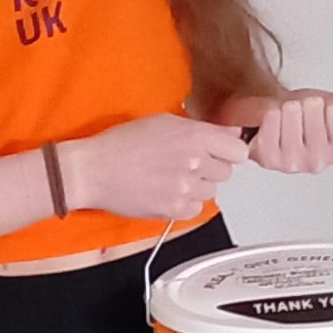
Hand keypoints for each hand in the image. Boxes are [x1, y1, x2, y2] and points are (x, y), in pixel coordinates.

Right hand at [62, 113, 250, 220]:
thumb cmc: (121, 144)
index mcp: (195, 136)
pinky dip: (185, 203)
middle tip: (187, 164)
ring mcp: (185, 188)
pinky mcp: (174, 209)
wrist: (93, 170)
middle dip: (211, 168)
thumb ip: (201, 129)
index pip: (238, 150)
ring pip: (211, 191)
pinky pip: (196, 209)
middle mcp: (195, 162)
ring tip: (172, 178)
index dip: (228, 151)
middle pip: (226, 172)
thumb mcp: (164, 122)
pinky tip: (167, 192)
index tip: (220, 152)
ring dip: (197, 186)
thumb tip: (229, 134)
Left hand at [245, 88, 332, 172]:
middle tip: (308, 103)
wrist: (279, 119)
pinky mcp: (269, 160)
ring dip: (290, 112)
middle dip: (310, 108)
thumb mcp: (330, 105)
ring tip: (291, 107)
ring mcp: (292, 164)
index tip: (330, 105)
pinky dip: (271, 119)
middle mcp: (317, 163)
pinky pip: (270, 136)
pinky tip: (276, 114)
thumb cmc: (304, 116)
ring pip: (292, 133)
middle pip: (315, 130)